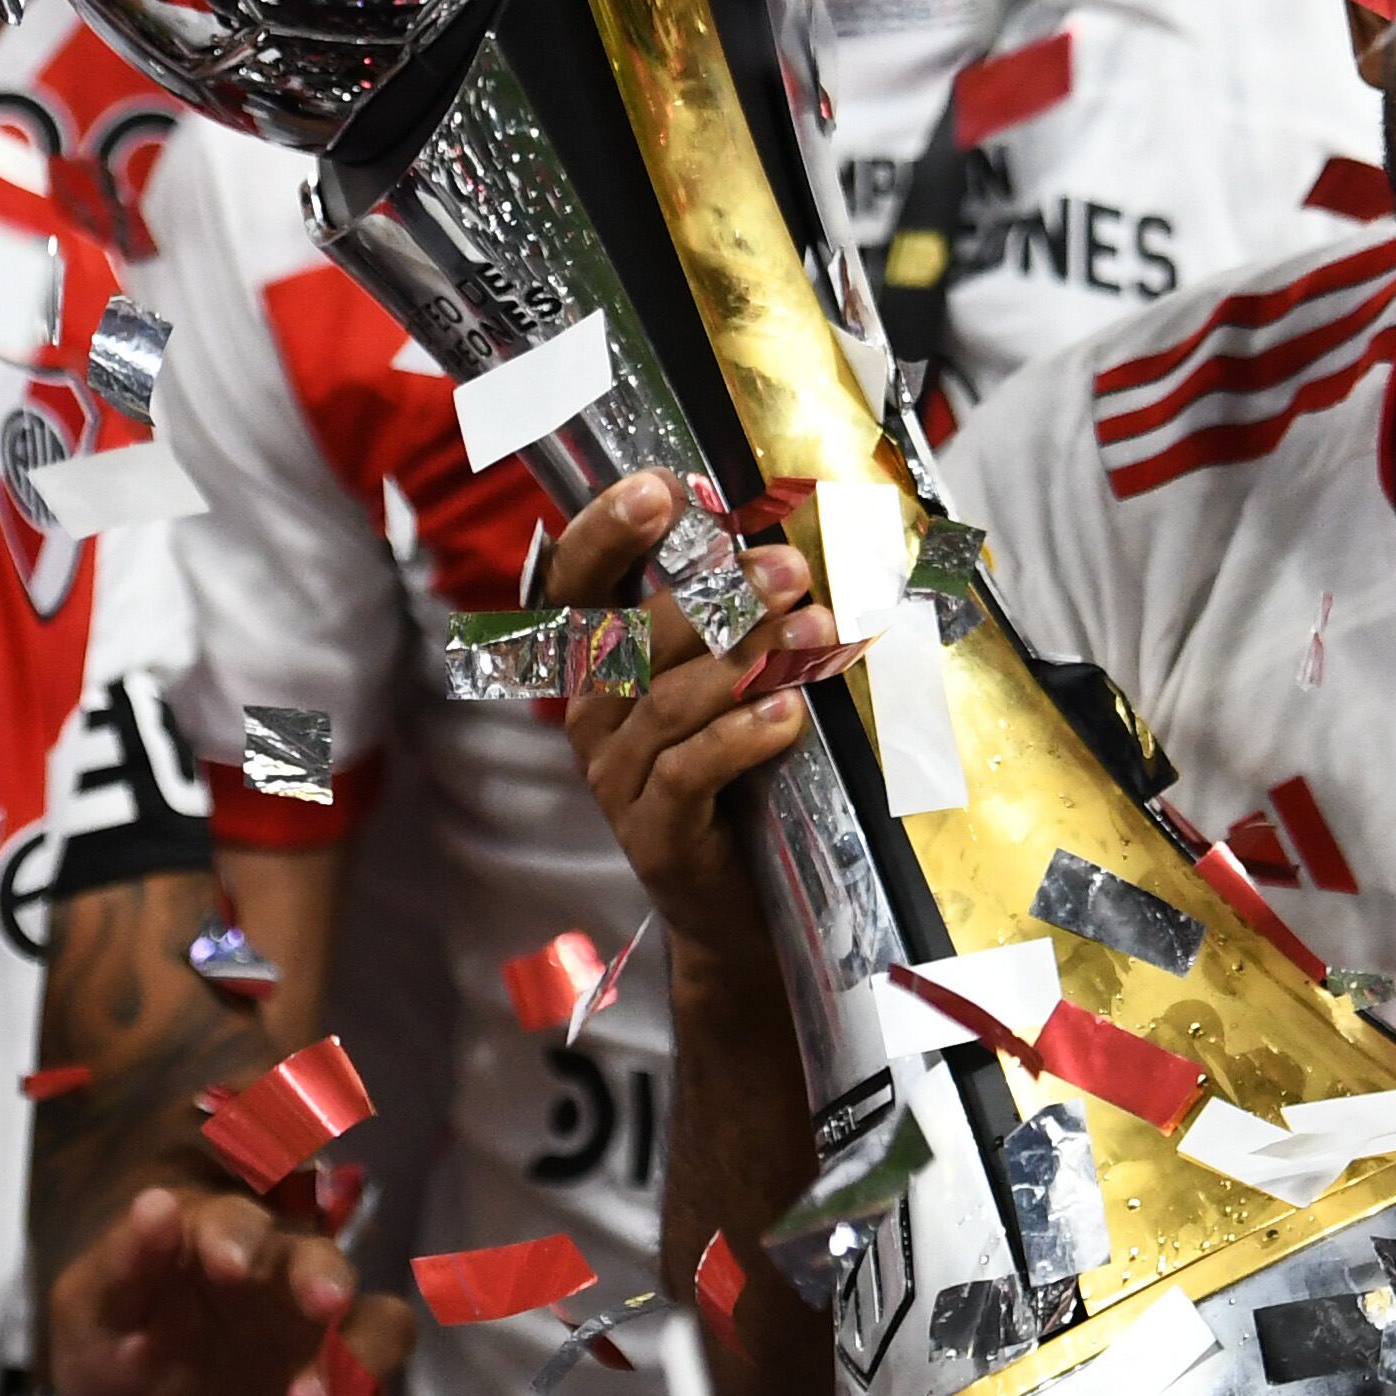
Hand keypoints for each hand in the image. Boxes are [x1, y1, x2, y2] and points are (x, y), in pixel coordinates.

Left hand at [50, 1184, 408, 1395]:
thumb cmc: (117, 1370)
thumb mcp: (92, 1324)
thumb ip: (120, 1269)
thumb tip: (153, 1203)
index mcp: (223, 1250)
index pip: (238, 1223)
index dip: (239, 1236)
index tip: (228, 1265)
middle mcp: (289, 1287)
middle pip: (326, 1263)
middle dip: (326, 1279)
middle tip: (322, 1304)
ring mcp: (327, 1348)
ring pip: (379, 1329)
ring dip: (357, 1362)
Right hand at [544, 469, 821, 988]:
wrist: (738, 909)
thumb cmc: (741, 778)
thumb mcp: (731, 689)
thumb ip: (738, 624)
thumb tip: (797, 543)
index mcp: (601, 666)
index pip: (580, 584)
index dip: (608, 532)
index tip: (660, 486)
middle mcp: (594, 715)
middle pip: (634, 635)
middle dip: (715, 593)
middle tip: (789, 567)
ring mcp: (616, 776)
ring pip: (667, 701)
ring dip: (744, 659)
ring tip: (815, 631)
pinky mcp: (653, 831)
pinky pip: (689, 769)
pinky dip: (741, 735)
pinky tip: (789, 713)